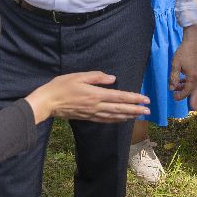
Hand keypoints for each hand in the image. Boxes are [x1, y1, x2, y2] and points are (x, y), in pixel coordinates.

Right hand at [25, 72, 148, 124]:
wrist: (48, 102)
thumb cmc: (61, 86)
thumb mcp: (78, 76)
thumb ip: (97, 77)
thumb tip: (113, 79)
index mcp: (96, 94)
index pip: (120, 96)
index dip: (134, 98)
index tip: (145, 99)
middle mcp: (97, 106)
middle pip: (121, 108)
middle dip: (136, 109)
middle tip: (148, 110)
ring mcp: (92, 113)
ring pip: (115, 116)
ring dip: (128, 115)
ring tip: (139, 115)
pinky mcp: (88, 118)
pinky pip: (106, 120)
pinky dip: (116, 120)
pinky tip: (122, 119)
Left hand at [169, 25, 196, 100]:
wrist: (194, 41)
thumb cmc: (184, 52)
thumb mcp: (176, 65)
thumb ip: (173, 78)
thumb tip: (171, 89)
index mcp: (193, 77)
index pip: (187, 91)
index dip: (180, 96)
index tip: (173, 97)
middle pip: (192, 90)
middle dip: (183, 93)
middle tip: (174, 93)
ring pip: (194, 85)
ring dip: (185, 87)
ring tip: (177, 86)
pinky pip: (195, 79)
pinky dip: (189, 82)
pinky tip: (183, 79)